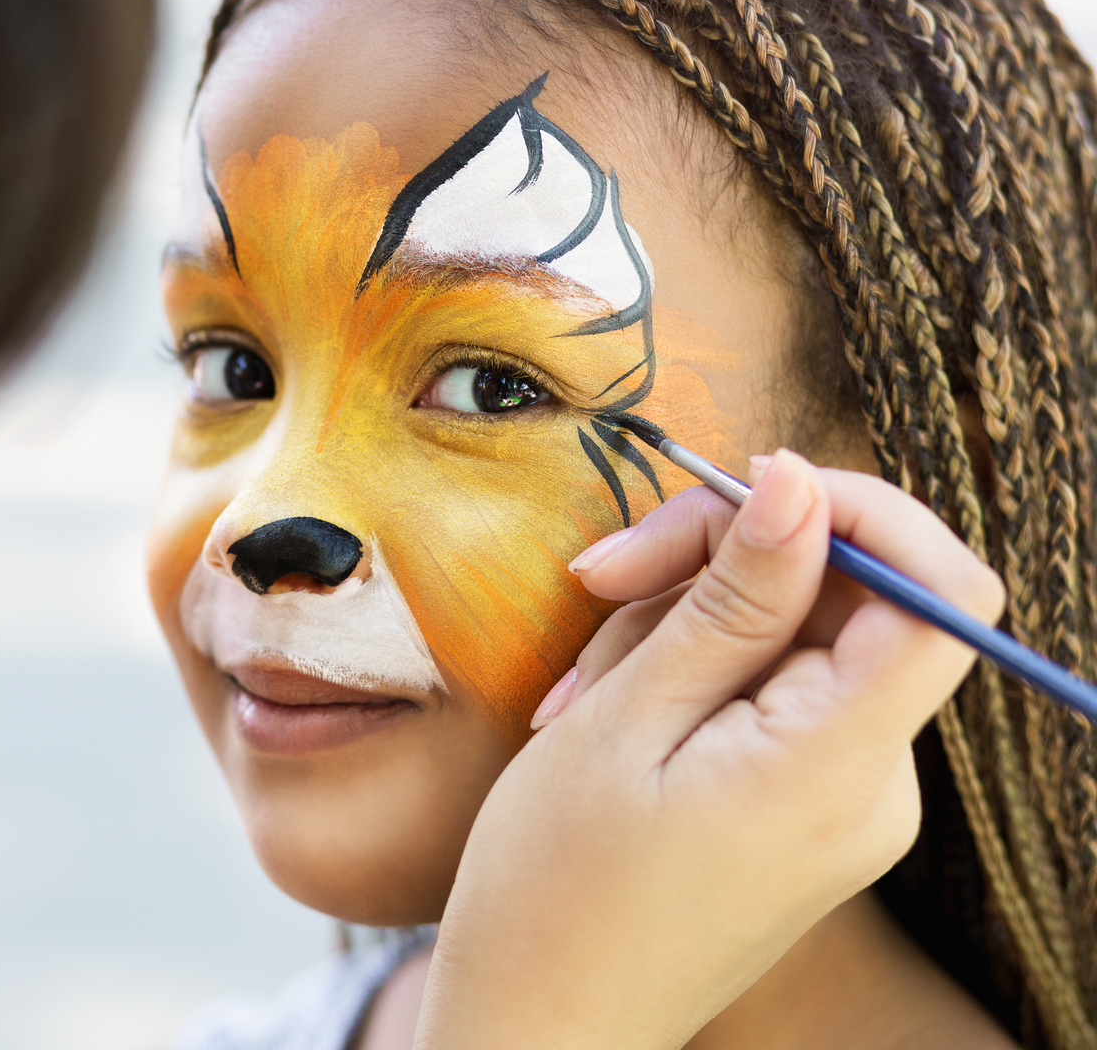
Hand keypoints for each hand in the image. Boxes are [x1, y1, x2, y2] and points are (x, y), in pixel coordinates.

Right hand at [415, 450, 1002, 1049]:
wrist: (540, 1022)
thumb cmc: (555, 886)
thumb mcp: (628, 720)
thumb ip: (732, 601)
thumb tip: (799, 484)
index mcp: (838, 767)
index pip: (939, 592)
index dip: (859, 511)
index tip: (744, 491)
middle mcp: (873, 787)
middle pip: (848, 599)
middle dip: (722, 564)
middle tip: (600, 578)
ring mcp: (844, 802)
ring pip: (793, 638)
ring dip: (680, 628)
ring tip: (583, 693)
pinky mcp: (806, 808)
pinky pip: (772, 694)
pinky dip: (689, 676)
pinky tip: (608, 713)